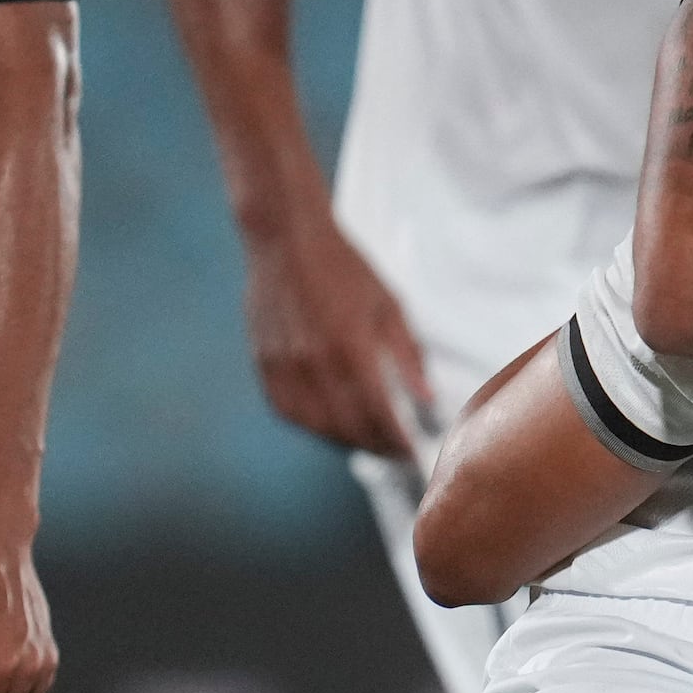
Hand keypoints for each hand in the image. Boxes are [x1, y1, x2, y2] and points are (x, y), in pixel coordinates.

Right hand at [241, 212, 433, 460]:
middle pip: (348, 427)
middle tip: (396, 453)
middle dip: (376, 447)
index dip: (398, 441)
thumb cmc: (343, 267)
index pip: (379, 413)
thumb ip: (409, 356)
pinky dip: (310, 426)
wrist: (285, 238)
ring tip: (367, 442)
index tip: (414, 454)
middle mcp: (314, 361)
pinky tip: (329, 425)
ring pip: (316, 426)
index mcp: (350, 346)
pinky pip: (286, 411)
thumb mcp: (389, 305)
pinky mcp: (264, 362)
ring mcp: (284, 364)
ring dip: (344, 442)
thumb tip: (428, 399)